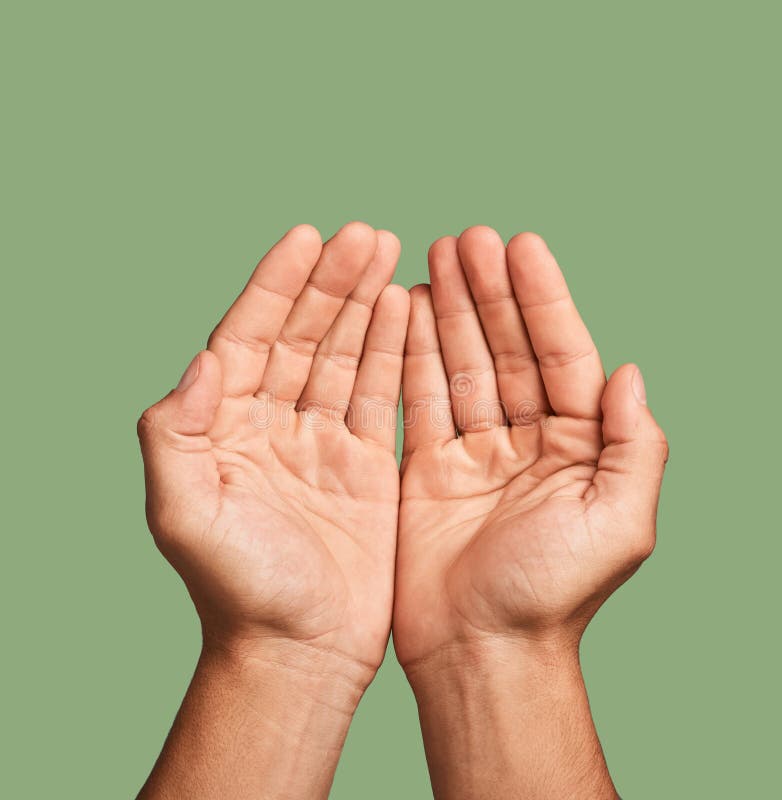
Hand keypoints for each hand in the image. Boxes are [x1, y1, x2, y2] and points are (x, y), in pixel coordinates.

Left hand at [138, 221, 408, 681]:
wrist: (297, 651)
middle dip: (332, 282)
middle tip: (367, 234)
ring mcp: (322, 442)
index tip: (307, 237)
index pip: (248, 336)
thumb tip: (203, 360)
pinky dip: (393, 352)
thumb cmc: (238, 591)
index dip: (276, 285)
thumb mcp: (185, 513)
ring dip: (365, 304)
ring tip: (390, 255)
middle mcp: (273, 424)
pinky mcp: (366, 465)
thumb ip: (178, 433)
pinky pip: (380, 395)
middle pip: (303, 335)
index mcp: (226, 426)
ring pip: (345, 356)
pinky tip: (405, 311)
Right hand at [394, 226, 667, 798]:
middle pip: (508, 350)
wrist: (480, 652)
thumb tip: (629, 370)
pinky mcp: (428, 469)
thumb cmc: (550, 597)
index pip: (562, 355)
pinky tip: (404, 312)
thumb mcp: (619, 523)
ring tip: (433, 257)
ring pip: (461, 365)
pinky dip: (412, 355)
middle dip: (489, 292)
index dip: (542, 300)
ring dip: (449, 311)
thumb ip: (635, 445)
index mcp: (579, 448)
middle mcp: (528, 442)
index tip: (519, 246)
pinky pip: (420, 399)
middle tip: (465, 238)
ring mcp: (475, 452)